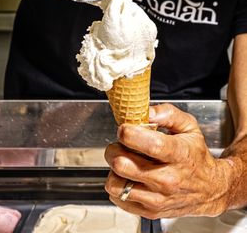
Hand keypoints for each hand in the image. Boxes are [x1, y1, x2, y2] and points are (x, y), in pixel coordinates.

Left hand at [105, 103, 235, 218]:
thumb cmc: (196, 155)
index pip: (151, 145)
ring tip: (123, 161)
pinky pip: (118, 198)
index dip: (130, 134)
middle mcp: (168, 179)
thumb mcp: (189, 127)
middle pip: (124, 164)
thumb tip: (146, 112)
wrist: (210, 189)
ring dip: (114, 169)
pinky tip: (129, 176)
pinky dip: (118, 185)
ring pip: (117, 184)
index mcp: (179, 154)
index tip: (123, 128)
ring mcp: (158, 198)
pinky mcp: (150, 211)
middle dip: (115, 149)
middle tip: (120, 145)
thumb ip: (167, 113)